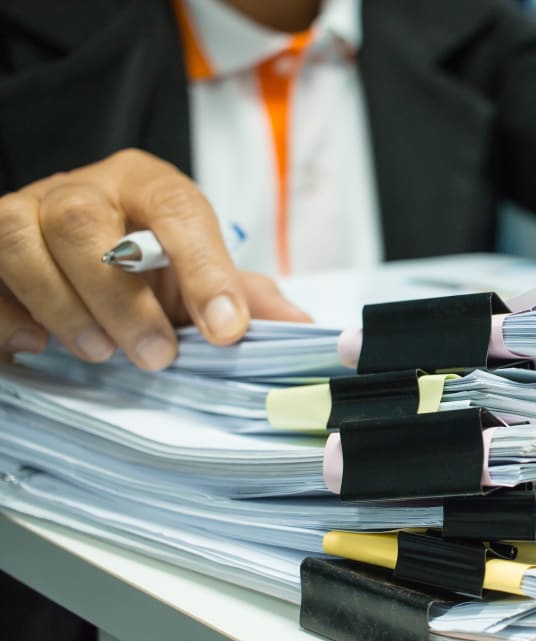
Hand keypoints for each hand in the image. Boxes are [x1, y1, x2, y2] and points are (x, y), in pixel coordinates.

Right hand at [0, 149, 309, 369]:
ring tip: (100, 354)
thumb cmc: (146, 266)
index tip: (228, 331)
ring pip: (20, 239)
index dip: (204, 270)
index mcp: (147, 185)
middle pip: (83, 221)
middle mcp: (81, 189)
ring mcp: (22, 212)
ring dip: (63, 304)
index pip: (176, 209)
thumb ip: (245, 297)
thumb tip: (301, 328)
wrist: (77, 255)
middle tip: (156, 355)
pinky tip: (37, 346)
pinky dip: (7, 315)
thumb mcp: (198, 277)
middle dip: (120, 297)